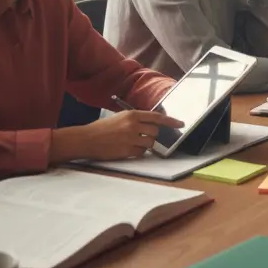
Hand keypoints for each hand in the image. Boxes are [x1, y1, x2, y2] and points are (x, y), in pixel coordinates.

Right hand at [50, 109, 183, 162]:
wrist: (86, 139)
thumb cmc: (102, 128)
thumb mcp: (120, 117)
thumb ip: (135, 119)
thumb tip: (151, 124)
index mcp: (132, 114)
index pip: (157, 117)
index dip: (171, 120)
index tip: (181, 123)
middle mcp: (133, 125)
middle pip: (155, 131)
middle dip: (152, 135)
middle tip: (142, 136)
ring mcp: (130, 138)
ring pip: (150, 143)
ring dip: (145, 144)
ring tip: (132, 143)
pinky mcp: (127, 151)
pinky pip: (141, 153)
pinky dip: (137, 152)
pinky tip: (127, 149)